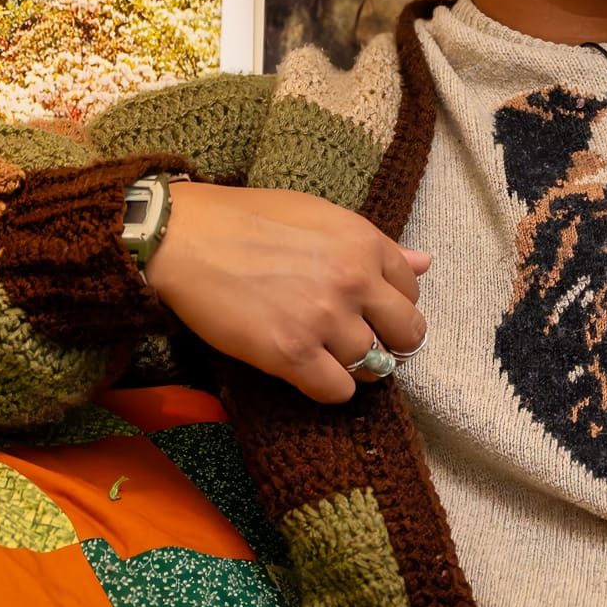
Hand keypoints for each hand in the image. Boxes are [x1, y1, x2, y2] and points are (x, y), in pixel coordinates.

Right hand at [144, 182, 429, 403]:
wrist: (181, 239)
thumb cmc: (246, 220)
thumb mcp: (319, 216)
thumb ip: (375, 244)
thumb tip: (425, 262)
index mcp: (364, 242)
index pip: (411, 289)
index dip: (392, 304)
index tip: (369, 310)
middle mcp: (354, 280)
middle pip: (407, 334)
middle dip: (390, 342)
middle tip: (360, 342)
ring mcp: (324, 319)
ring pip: (373, 366)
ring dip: (354, 366)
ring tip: (325, 354)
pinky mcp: (290, 354)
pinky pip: (337, 391)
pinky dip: (328, 388)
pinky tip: (308, 371)